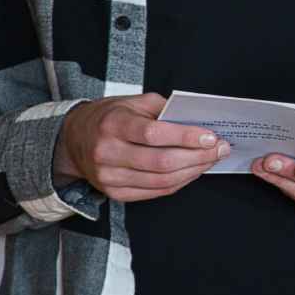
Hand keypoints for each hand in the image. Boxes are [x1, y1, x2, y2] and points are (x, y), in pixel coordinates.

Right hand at [54, 93, 228, 202]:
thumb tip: (198, 121)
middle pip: (161, 162)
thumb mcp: (133, 102)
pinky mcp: (114, 193)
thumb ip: (164, 109)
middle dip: (198, 157)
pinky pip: (154, 192)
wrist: (74, 139)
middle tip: (221, 149)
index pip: (154, 134)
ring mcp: (108, 177)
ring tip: (211, 160)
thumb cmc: (111, 116)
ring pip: (160, 181)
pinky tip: (193, 171)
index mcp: (113, 124)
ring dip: (193, 171)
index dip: (185, 137)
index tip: (211, 136)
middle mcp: (107, 152)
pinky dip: (179, 183)